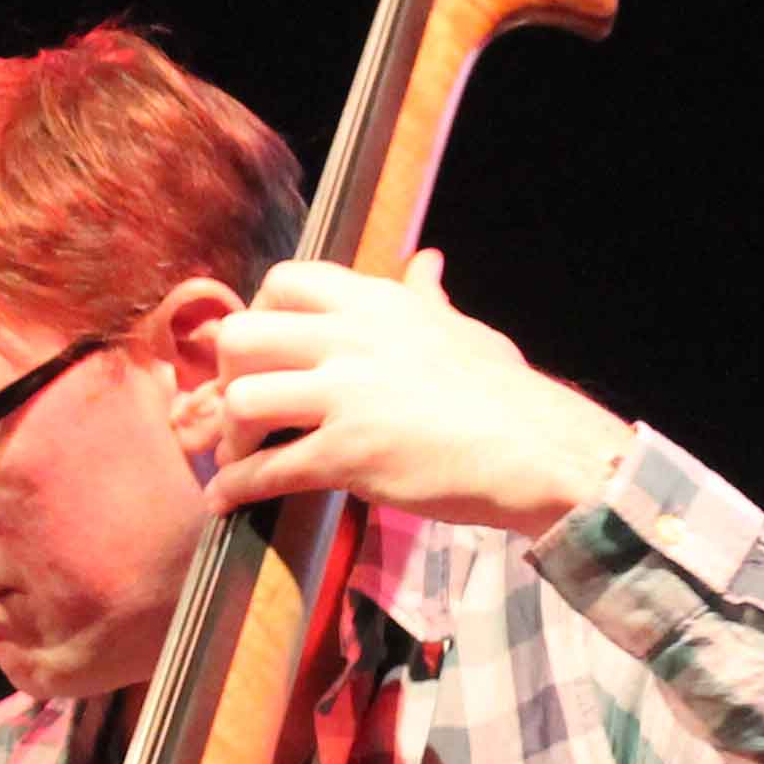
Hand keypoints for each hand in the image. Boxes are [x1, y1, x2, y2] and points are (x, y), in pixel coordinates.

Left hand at [198, 252, 633, 537]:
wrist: (539, 450)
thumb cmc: (506, 394)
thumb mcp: (462, 328)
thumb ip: (427, 297)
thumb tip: (425, 263)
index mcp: (376, 303)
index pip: (284, 280)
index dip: (260, 314)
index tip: (264, 350)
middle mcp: (351, 339)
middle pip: (243, 336)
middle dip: (227, 376)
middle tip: (241, 406)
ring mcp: (347, 397)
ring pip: (243, 399)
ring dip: (229, 434)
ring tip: (239, 456)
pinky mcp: (348, 455)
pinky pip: (268, 470)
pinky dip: (235, 487)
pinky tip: (225, 500)